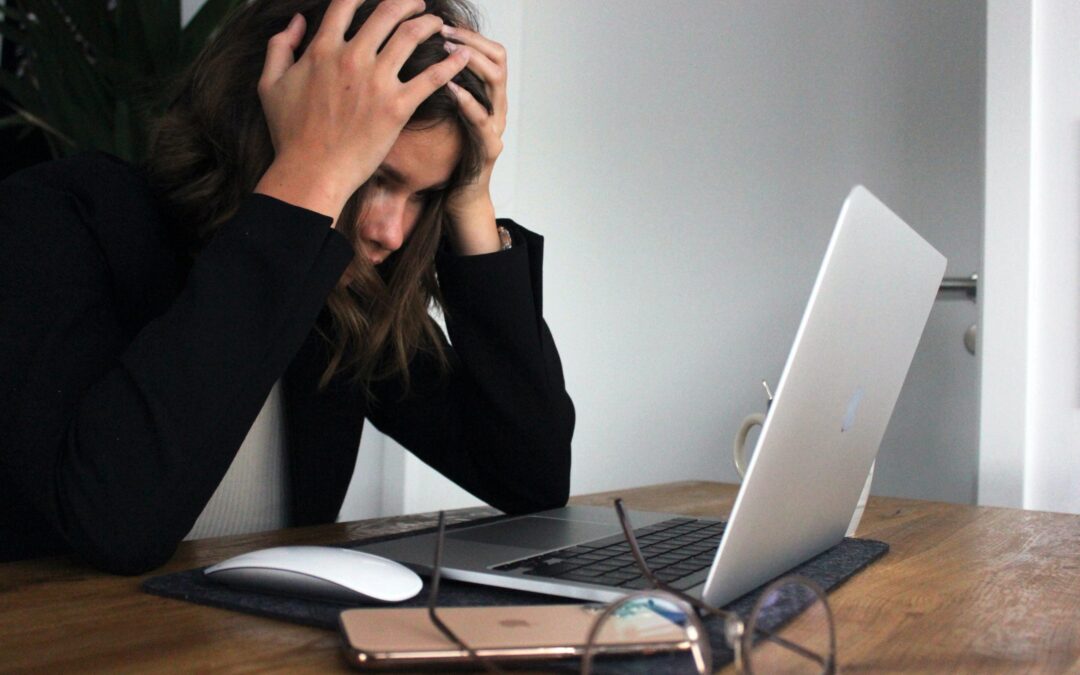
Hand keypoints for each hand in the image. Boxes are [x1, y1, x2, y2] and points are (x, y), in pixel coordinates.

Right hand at [254, 0, 471, 224]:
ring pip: (411, 36)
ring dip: (429, 24)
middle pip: (387, 12)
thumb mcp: (270, 85)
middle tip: (419, 3)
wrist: (311, 172)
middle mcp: (352, 58)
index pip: (346, 4)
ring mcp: (376, 82)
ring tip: (439, 24)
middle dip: (408, 2)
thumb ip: (280, 46)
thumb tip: (297, 21)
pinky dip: (450, 63)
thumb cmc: (290, 134)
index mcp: (322, 49)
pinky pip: (431, 78)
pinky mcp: (397, 107)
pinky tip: (463, 56)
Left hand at [441, 25, 507, 254]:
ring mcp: (496, 126)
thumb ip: (431, 86)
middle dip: (470, 40)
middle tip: (443, 30)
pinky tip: (450, 87)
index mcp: (484, 94)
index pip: (487, 49)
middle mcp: (496, 105)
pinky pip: (483, 119)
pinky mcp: (490, 148)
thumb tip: (405, 54)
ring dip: (471, 62)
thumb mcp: (437, 113)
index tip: (441, 21)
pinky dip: (467, 101)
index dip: (468, 32)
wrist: (458, 198)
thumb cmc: (444, 155)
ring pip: (496, 82)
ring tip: (446, 51)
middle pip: (497, 58)